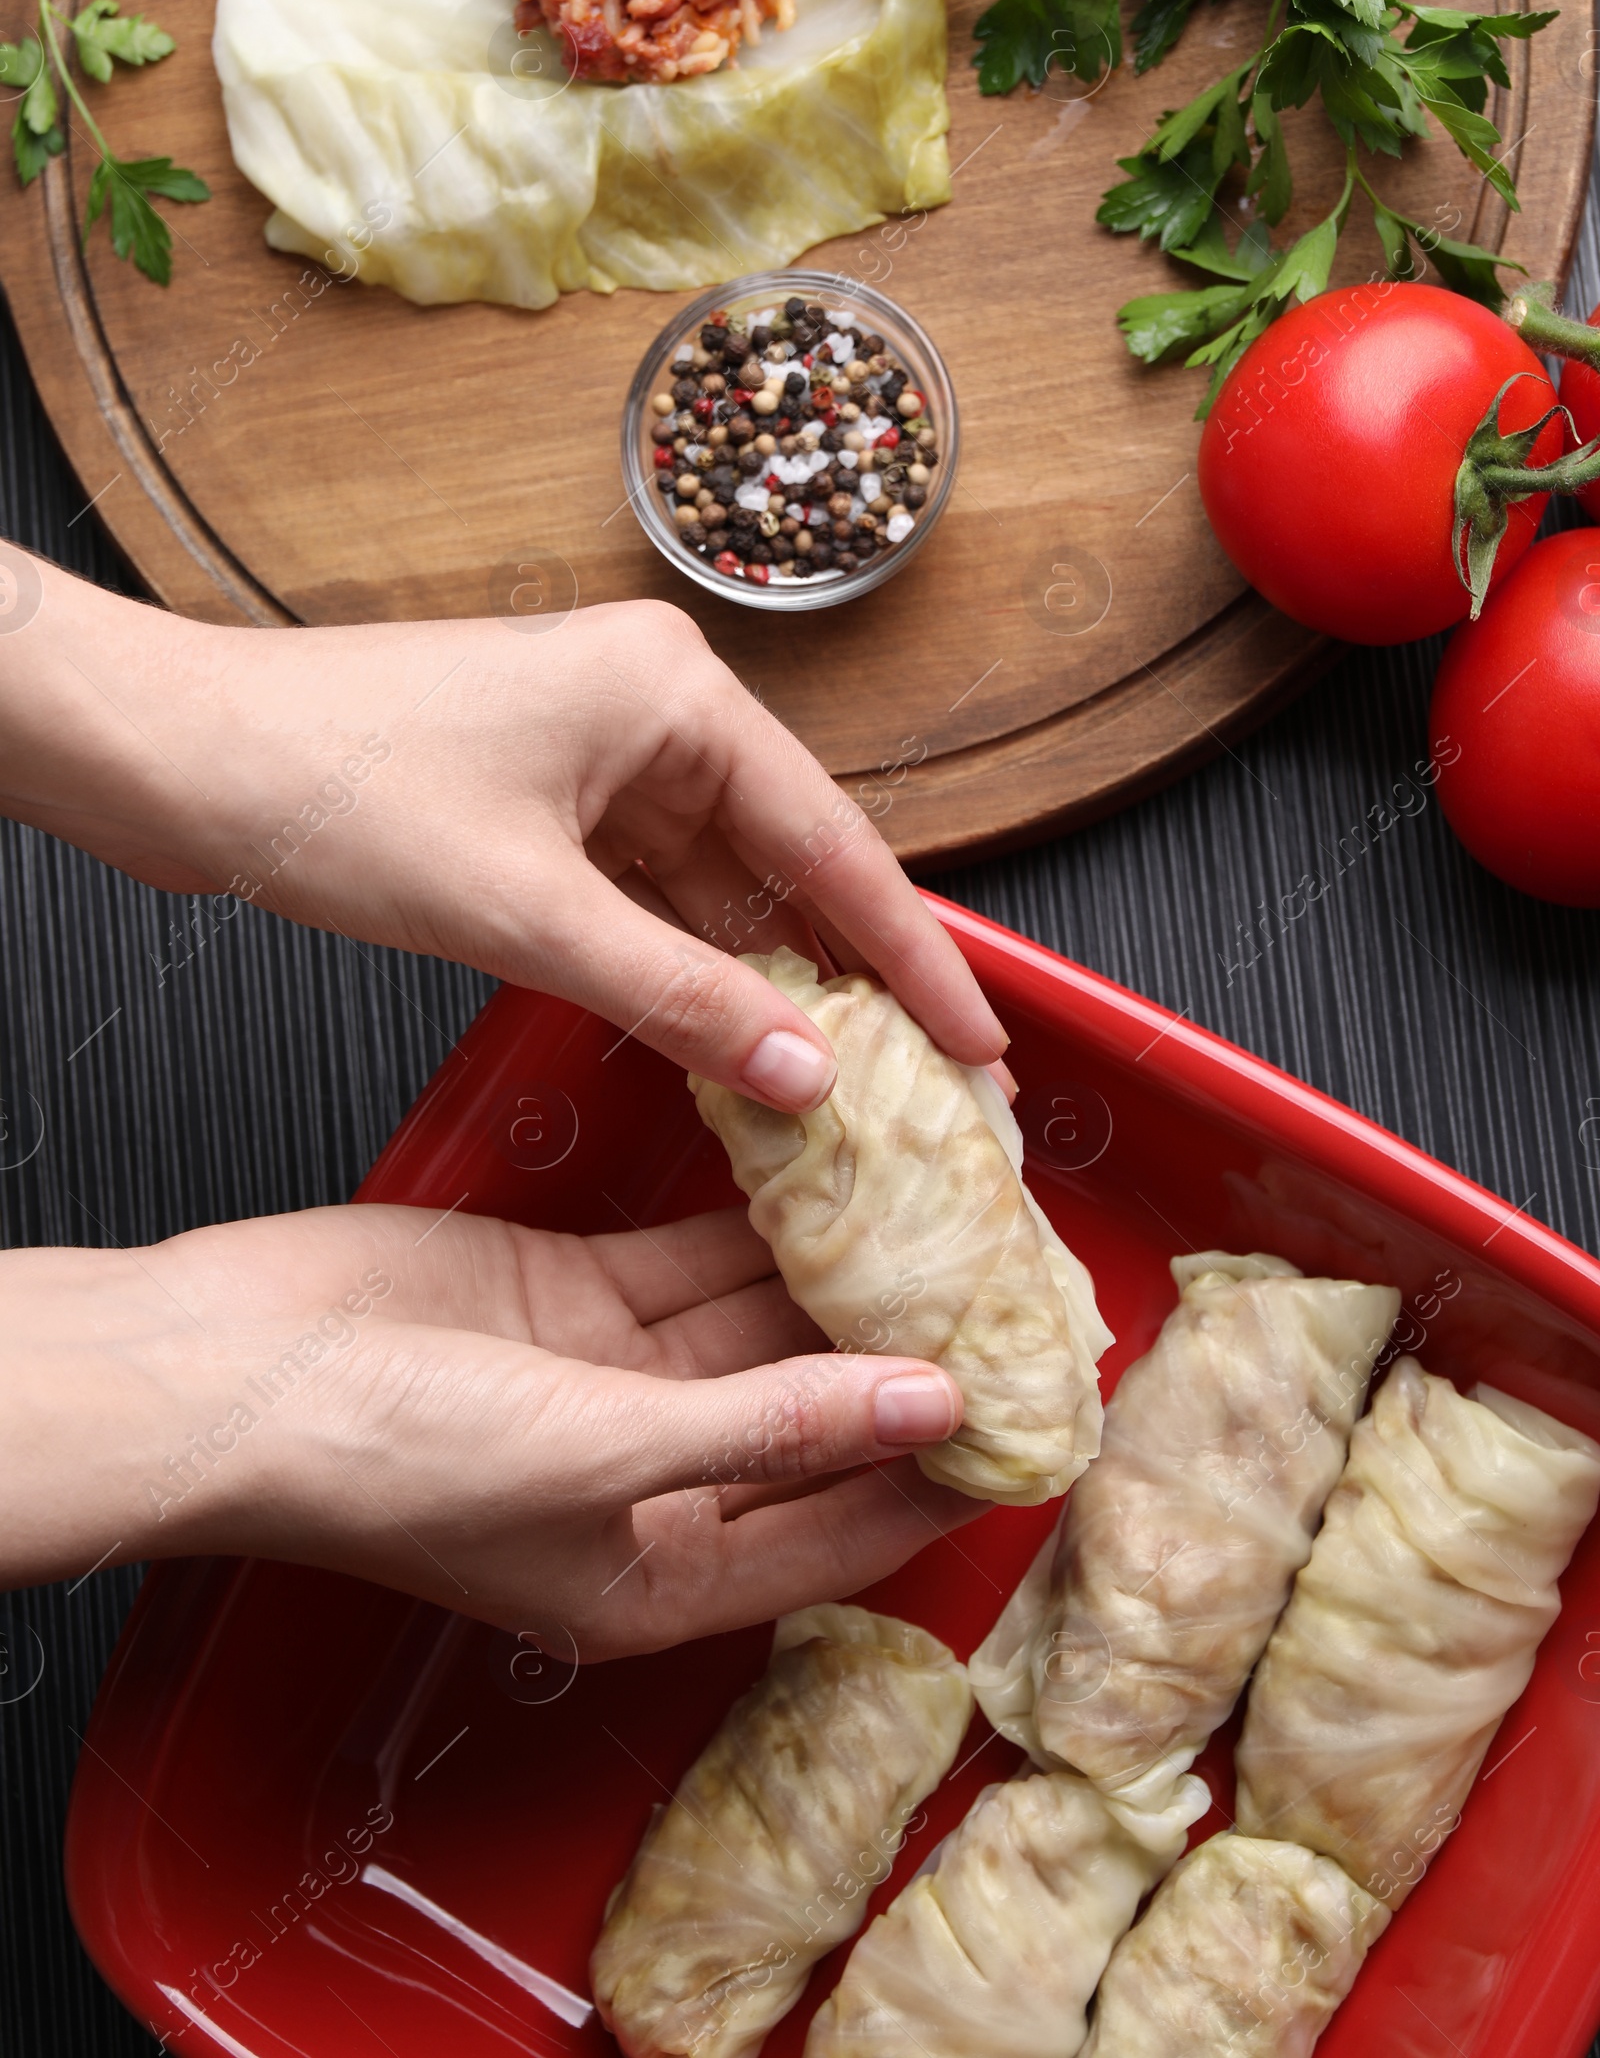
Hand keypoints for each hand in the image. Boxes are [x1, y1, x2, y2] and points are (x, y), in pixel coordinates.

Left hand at [0, 553, 1003, 1108]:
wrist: (175, 754)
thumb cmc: (331, 788)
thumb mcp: (525, 914)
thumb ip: (679, 998)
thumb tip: (808, 1074)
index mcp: (674, 693)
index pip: (836, 843)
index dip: (916, 958)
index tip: (983, 1042)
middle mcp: (654, 709)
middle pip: (786, 866)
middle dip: (849, 983)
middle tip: (932, 1089)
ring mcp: (597, 754)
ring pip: (715, 891)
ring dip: (764, 988)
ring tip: (846, 1091)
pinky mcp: (544, 800)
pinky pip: (646, 897)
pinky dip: (683, 972)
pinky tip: (729, 1047)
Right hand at [1, 1204, 982, 1653]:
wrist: (232, 1369)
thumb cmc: (388, 1463)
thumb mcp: (604, 1459)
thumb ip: (774, 1427)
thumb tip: (934, 1408)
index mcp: (661, 1576)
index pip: (848, 1531)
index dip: (945, 1475)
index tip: (1041, 1416)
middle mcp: (654, 1483)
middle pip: (818, 1418)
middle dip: (910, 1355)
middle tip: (1017, 1288)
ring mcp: (615, 1381)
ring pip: (764, 1323)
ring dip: (847, 1275)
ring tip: (951, 1215)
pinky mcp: (576, 1293)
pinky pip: (696, 1256)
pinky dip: (762, 1219)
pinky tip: (836, 1175)